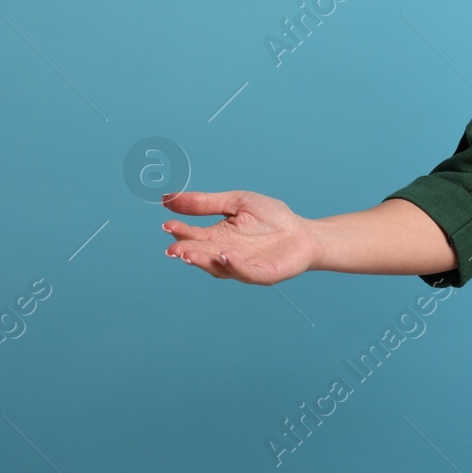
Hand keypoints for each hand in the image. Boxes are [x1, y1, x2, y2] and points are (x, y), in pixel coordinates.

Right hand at [160, 190, 322, 284]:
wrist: (304, 232)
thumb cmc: (271, 217)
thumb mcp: (237, 202)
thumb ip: (205, 203)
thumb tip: (167, 198)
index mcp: (217, 237)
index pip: (193, 236)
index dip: (180, 232)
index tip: (167, 225)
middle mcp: (225, 254)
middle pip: (201, 254)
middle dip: (186, 251)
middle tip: (173, 249)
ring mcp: (242, 266)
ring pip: (218, 267)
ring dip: (204, 262)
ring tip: (189, 254)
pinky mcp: (262, 274)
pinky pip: (245, 272)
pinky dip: (235, 265)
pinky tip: (226, 255)